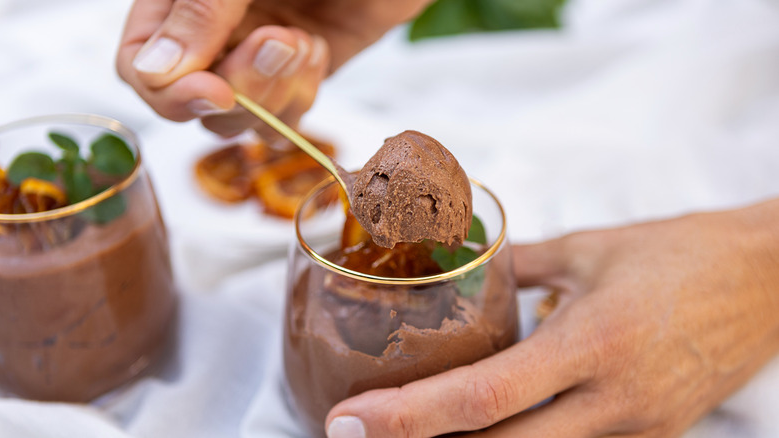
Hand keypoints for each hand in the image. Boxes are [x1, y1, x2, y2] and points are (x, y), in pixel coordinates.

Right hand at [116, 0, 431, 136]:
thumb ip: (201, 11)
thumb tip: (154, 72)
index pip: (141, 65)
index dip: (171, 92)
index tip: (216, 90)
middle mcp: (214, 31)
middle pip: (195, 102)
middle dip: (242, 88)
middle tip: (282, 42)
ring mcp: (258, 55)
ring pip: (241, 118)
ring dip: (275, 94)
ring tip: (304, 42)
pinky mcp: (302, 72)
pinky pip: (286, 117)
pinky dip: (301, 97)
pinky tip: (317, 49)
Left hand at [324, 199, 778, 437]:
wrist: (768, 280)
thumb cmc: (678, 254)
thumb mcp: (587, 249)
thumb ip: (514, 265)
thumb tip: (456, 265)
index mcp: (592, 344)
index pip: (482, 397)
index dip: (408, 418)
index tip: (350, 423)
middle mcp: (613, 403)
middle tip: (357, 437)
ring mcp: (638, 433)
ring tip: (412, 435)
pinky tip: (483, 431)